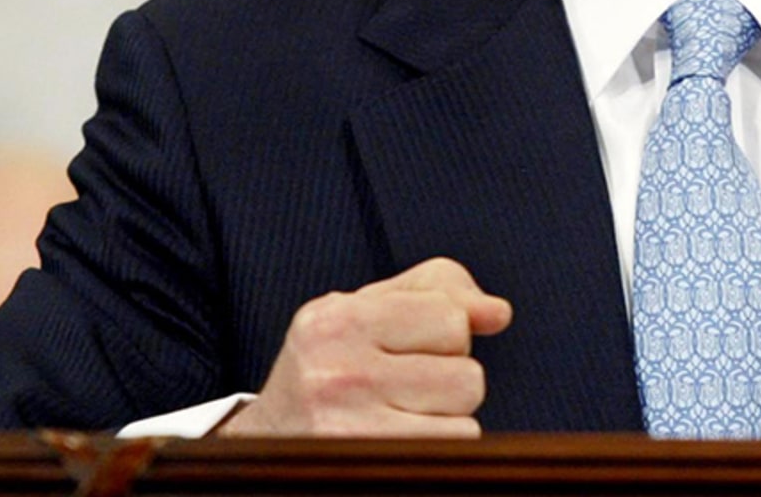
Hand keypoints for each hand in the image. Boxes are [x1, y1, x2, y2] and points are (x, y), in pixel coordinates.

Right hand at [221, 257, 512, 436]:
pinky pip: (450, 454)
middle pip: (468, 377)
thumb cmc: (331, 365)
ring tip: (398, 415)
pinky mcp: (364, 471)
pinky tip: (398, 443)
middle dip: (449, 381)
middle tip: (403, 387)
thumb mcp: (370, 308)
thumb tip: (498, 313)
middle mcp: (336, 374)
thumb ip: (441, 290)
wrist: (262, 444)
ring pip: (466, 423)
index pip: (453, 320)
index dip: (447, 335)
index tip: (409, 347)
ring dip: (445, 421)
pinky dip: (437, 450)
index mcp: (337, 319)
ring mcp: (347, 432)